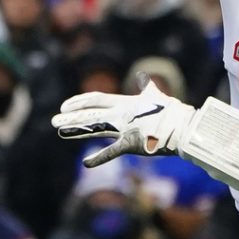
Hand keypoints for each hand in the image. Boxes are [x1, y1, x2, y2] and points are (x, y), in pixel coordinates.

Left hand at [52, 79, 198, 167]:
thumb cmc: (172, 111)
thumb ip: (147, 86)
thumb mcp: (156, 95)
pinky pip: (112, 151)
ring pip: (95, 128)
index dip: (80, 101)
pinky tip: (85, 163)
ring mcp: (125, 128)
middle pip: (91, 114)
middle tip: (54, 121)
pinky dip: (99, 158)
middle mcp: (122, 114)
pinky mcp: (131, 143)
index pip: (97, 99)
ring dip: (76, 131)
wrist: (184, 126)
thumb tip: (144, 76)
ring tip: (59, 132)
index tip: (65, 105)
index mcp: (126, 102)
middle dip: (71, 117)